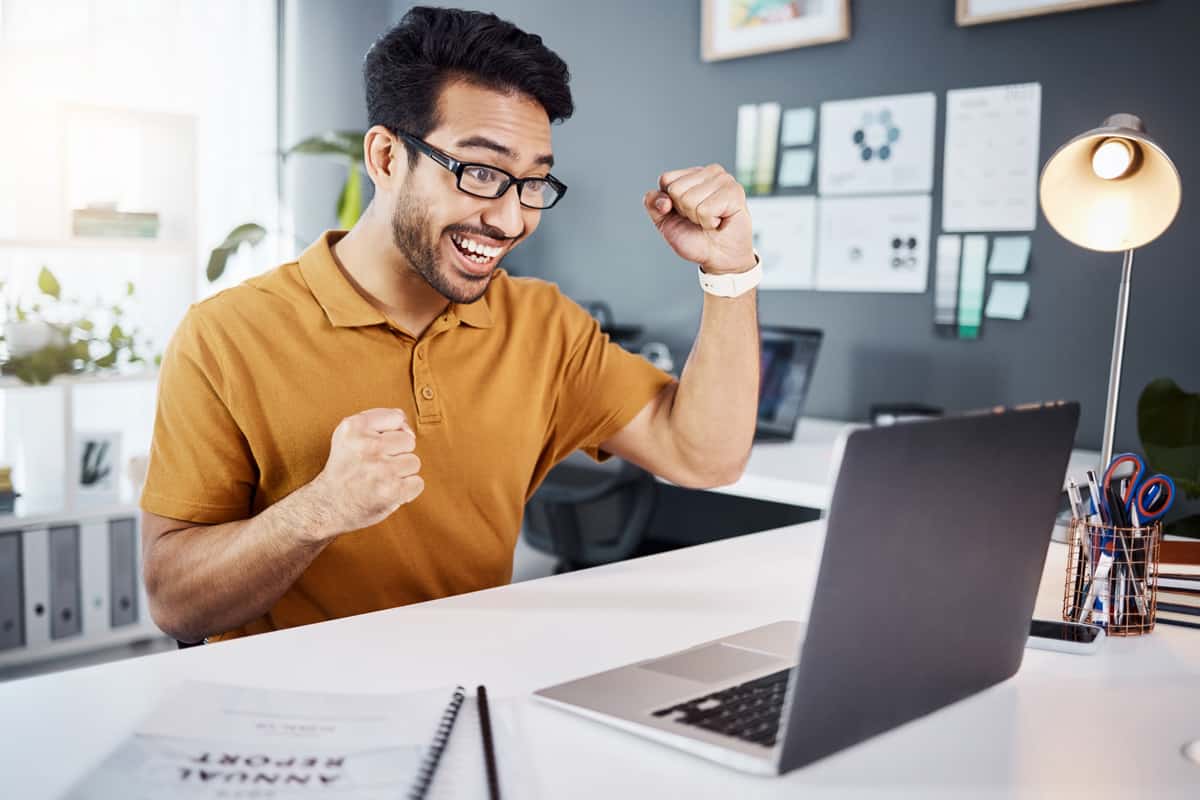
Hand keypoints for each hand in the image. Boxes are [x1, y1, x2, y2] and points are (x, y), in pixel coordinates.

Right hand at [307, 408, 423, 538]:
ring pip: (414, 462)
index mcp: (354, 427)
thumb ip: (378, 421)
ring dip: (401, 473)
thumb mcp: (349, 435)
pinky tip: (387, 490)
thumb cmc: (344, 470)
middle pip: (408, 440)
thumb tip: (407, 428)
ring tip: (381, 478)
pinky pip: (417, 483)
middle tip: (376, 466)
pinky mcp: (392, 490)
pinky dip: (406, 491)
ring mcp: (381, 469)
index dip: (390, 433)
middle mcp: (367, 446)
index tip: (376, 445)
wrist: (328, 506)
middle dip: (397, 454)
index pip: (396, 417)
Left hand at [644, 164, 754, 273]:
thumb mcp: (665, 221)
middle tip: (700, 219)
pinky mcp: (735, 192)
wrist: (718, 258)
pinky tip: (720, 221)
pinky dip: (709, 222)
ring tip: (711, 220)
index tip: (684, 214)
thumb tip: (663, 200)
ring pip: (689, 199)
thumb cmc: (695, 238)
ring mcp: (724, 179)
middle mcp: (710, 172)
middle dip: (684, 211)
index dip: (669, 203)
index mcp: (692, 174)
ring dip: (698, 218)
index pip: (666, 180)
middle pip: (676, 189)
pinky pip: (705, 209)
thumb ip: (653, 204)